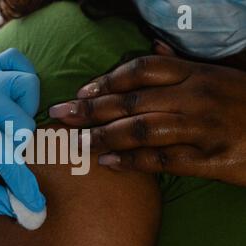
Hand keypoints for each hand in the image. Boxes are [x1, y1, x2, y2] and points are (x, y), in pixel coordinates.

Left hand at [0, 48, 44, 215]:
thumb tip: (15, 208)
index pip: (4, 154)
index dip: (22, 184)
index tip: (34, 205)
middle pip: (22, 122)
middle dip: (16, 148)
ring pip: (27, 85)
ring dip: (24, 112)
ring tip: (4, 128)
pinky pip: (16, 61)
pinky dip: (22, 81)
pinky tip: (11, 102)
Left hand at [50, 55, 245, 185]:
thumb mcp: (221, 75)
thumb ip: (184, 64)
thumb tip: (153, 45)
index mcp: (198, 74)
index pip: (143, 70)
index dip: (108, 80)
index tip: (81, 92)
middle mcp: (196, 97)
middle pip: (132, 100)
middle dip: (91, 108)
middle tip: (60, 116)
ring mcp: (203, 128)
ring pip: (142, 129)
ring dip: (104, 136)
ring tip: (77, 143)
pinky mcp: (212, 160)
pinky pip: (163, 160)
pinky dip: (132, 161)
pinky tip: (108, 163)